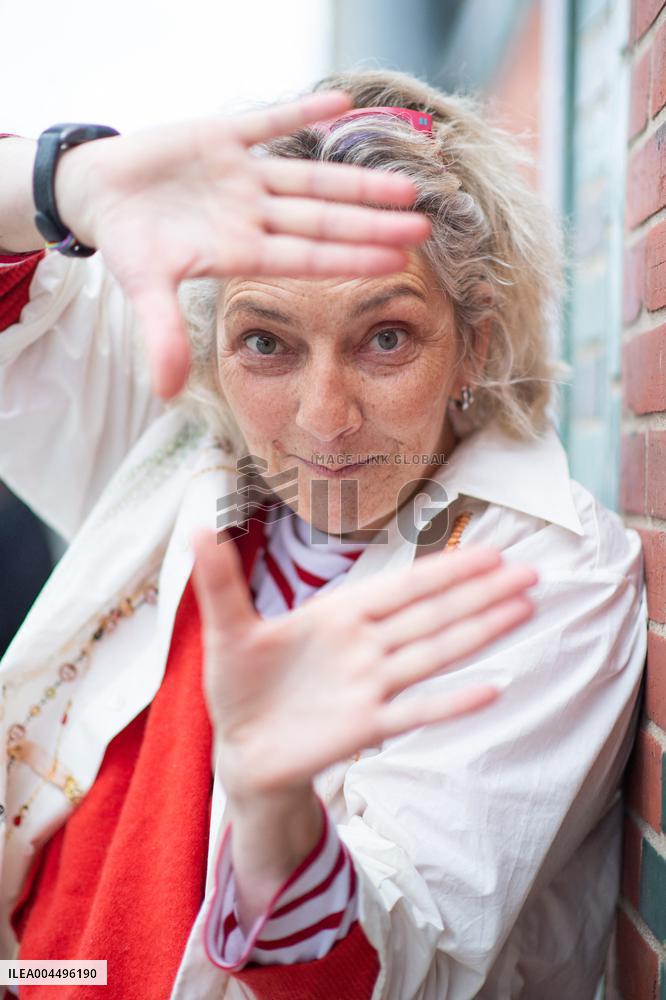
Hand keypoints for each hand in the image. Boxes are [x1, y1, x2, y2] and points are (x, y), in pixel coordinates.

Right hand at [55, 91, 430, 398]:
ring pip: (308, 178)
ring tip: (404, 183)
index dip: (349, 258)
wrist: (102, 194)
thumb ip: (162, 333)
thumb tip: (165, 391)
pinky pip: (266, 121)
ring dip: (354, 180)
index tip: (396, 264)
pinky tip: (342, 103)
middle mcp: (252, 216)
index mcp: (240, 253)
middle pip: (322, 220)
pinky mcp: (221, 135)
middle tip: (423, 227)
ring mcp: (242, 176)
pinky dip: (298, 112)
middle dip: (370, 223)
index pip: (306, 258)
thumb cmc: (130, 245)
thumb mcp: (143, 287)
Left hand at [192, 528, 537, 799]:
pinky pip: (415, 714)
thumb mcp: (226, 628)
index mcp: (340, 616)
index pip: (402, 587)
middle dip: (481, 592)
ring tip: (525, 611)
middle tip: (531, 573)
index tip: (489, 550)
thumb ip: (220, 579)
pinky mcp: (364, 728)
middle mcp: (365, 647)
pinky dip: (451, 703)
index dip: (445, 568)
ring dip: (480, 633)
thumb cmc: (239, 685)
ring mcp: (370, 687)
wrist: (240, 748)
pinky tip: (491, 690)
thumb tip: (197, 523)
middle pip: (433, 614)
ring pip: (435, 653)